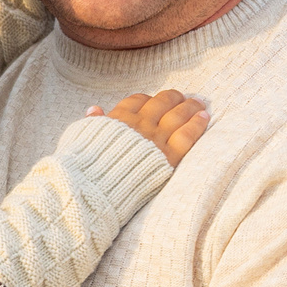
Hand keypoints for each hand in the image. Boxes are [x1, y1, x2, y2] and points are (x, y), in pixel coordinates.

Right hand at [91, 88, 208, 166]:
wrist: (95, 189)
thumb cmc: (85, 166)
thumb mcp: (82, 138)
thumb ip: (92, 123)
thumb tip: (94, 109)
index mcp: (118, 119)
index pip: (137, 100)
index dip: (149, 99)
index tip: (155, 100)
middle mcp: (139, 125)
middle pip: (161, 102)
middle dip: (173, 98)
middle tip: (182, 97)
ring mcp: (155, 139)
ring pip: (177, 114)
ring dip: (190, 106)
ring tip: (198, 103)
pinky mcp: (167, 157)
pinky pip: (187, 134)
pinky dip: (197, 124)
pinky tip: (204, 117)